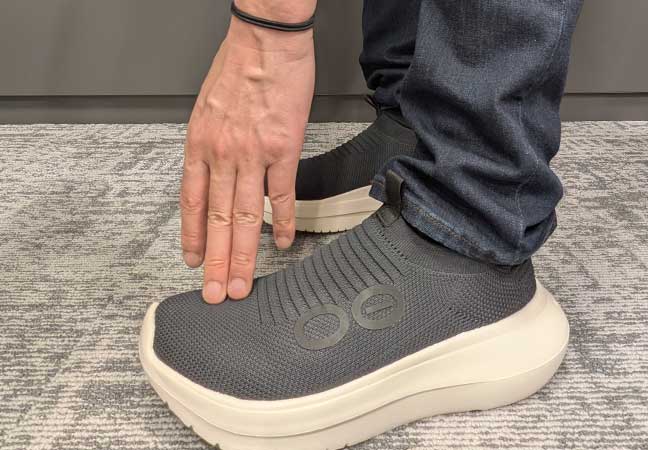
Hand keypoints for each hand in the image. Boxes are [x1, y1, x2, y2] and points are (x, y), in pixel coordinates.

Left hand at [181, 15, 314, 302]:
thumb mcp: (208, 108)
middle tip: (217, 292)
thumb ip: (210, 146)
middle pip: (217, 219)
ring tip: (243, 282)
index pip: (192, 202)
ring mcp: (252, 154)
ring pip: (245, 216)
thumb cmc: (238, 70)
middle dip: (216, 261)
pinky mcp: (282, 149)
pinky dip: (283, 221)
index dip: (193, 237)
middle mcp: (221, 154)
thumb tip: (216, 175)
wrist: (265, 43)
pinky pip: (282, 194)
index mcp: (199, 144)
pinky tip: (283, 242)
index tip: (194, 262)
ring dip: (244, 254)